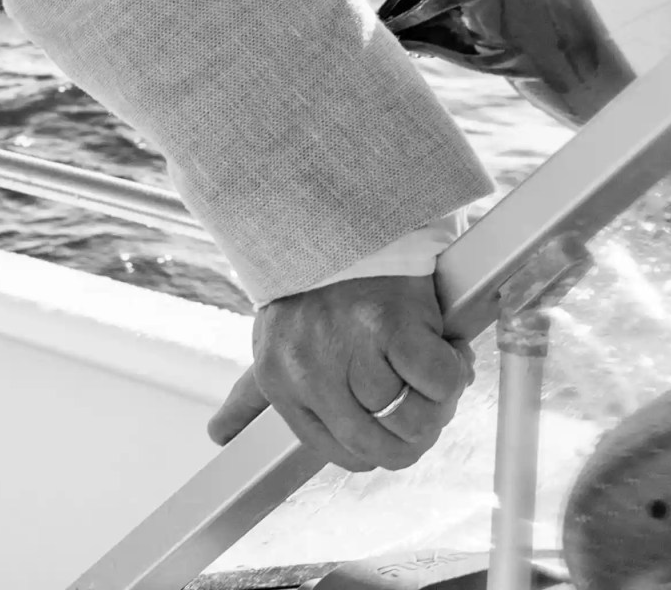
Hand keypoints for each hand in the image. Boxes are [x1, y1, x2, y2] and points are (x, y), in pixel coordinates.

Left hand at [205, 273, 471, 470]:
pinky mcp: (390, 324)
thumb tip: (219, 435)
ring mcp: (348, 348)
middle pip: (381, 447)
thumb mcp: (270, 342)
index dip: (382, 445)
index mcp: (279, 381)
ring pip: (412, 420)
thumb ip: (248, 396)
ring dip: (437, 401)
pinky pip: (438, 381)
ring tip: (429, 364)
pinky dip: (450, 371)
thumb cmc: (311, 286)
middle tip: (427, 400)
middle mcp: (307, 373)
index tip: (396, 420)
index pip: (342, 452)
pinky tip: (442, 348)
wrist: (337, 218)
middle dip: (416, 433)